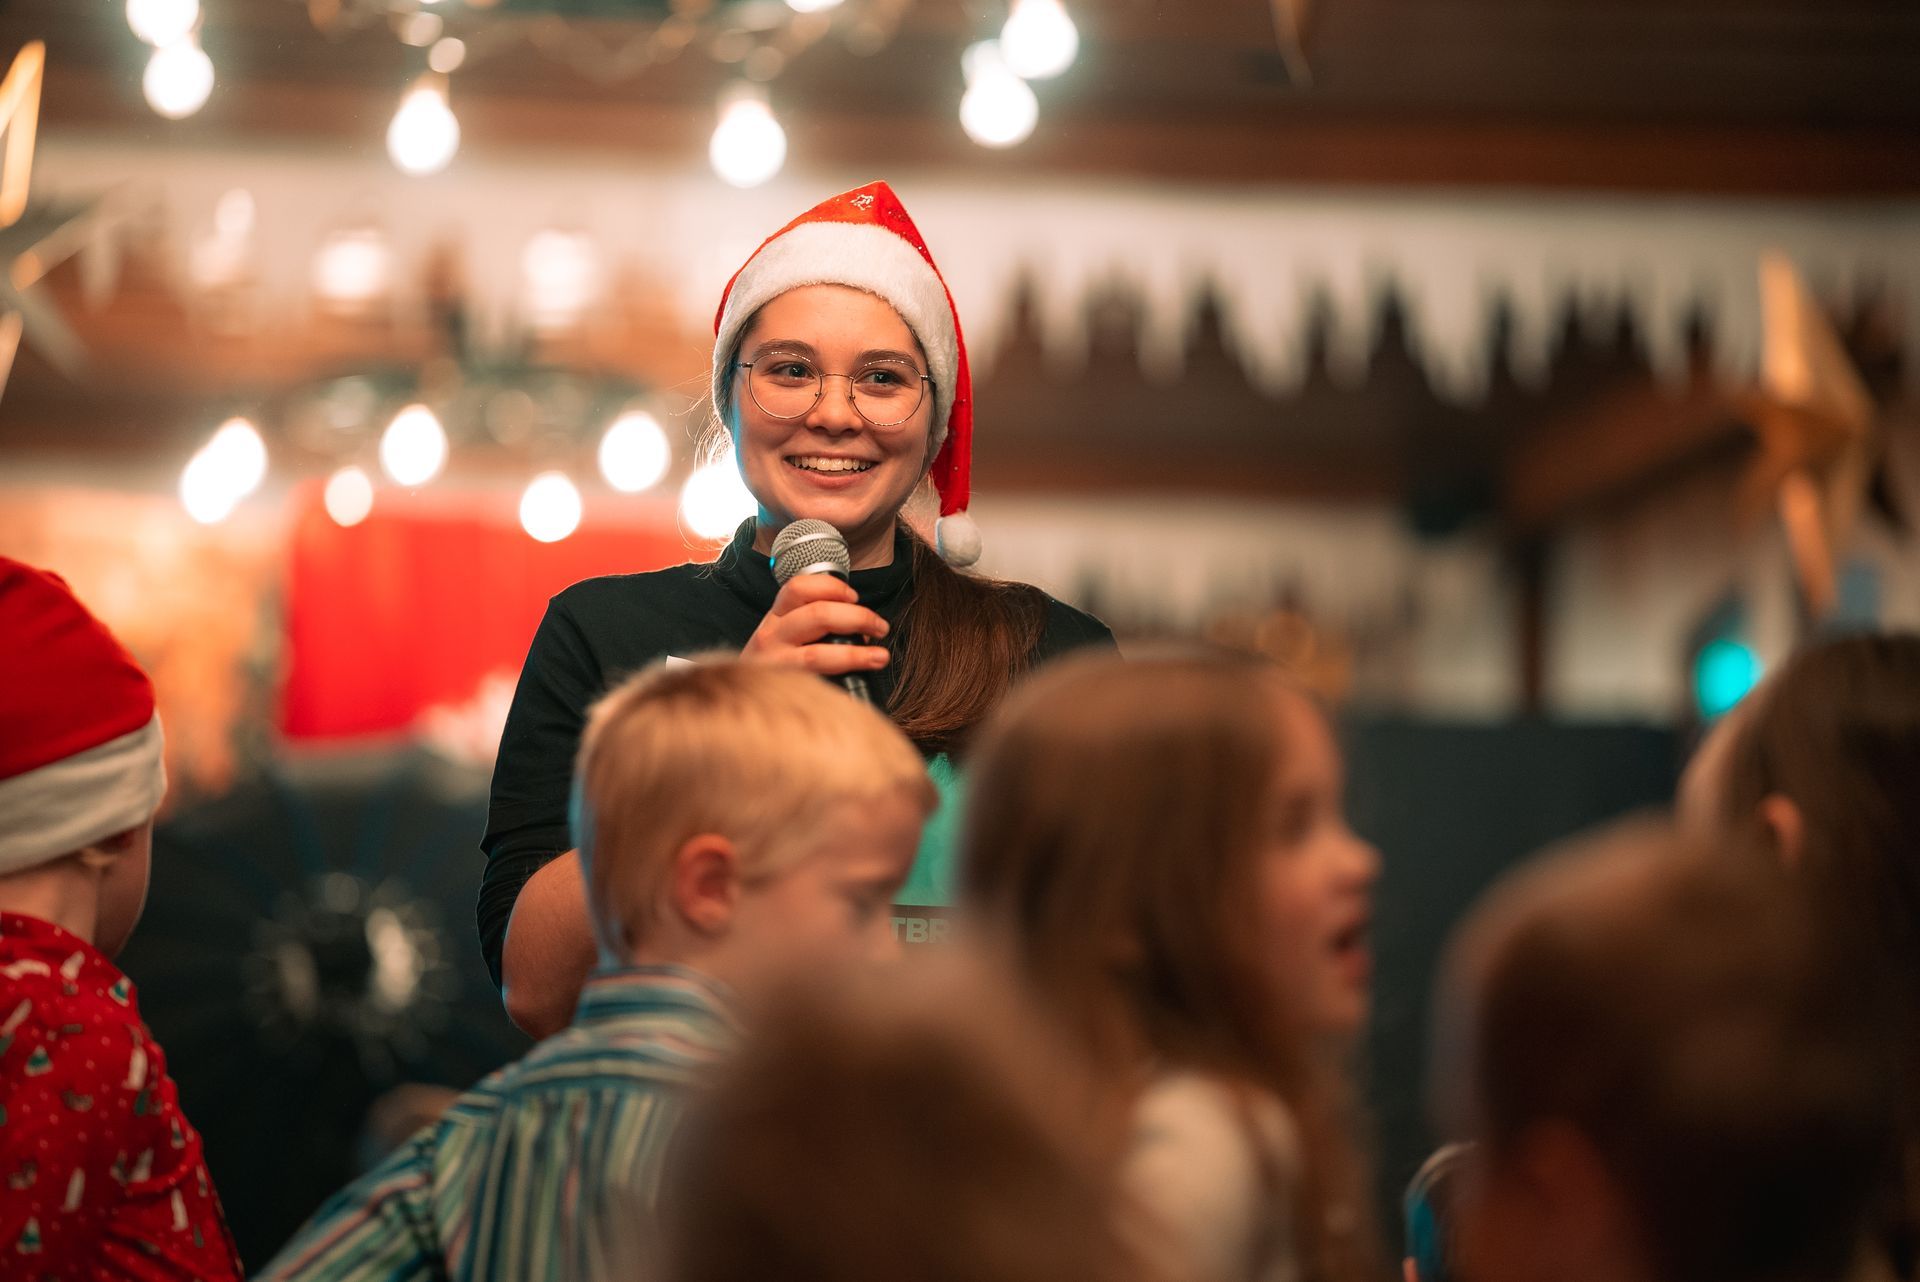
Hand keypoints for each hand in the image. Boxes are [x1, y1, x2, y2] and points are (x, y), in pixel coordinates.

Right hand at [740, 573, 890, 675]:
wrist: (738, 697)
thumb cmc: (776, 663)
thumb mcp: (786, 634)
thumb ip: (815, 622)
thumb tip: (862, 627)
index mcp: (776, 616)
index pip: (799, 588)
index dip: (832, 588)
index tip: (854, 597)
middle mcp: (770, 635)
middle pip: (817, 614)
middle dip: (858, 617)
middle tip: (880, 627)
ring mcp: (773, 664)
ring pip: (817, 653)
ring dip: (856, 653)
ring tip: (879, 656)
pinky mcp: (781, 689)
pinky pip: (816, 682)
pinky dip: (843, 676)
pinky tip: (861, 676)